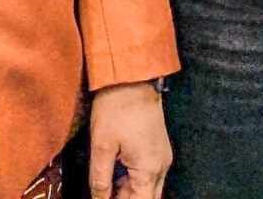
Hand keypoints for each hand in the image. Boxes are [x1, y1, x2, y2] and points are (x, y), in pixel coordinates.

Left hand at [86, 80, 170, 198]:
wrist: (132, 77)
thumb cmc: (116, 108)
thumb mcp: (102, 146)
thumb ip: (100, 179)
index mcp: (149, 169)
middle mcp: (161, 167)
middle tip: (105, 196)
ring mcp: (162, 157)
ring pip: (148, 189)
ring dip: (128, 193)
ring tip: (106, 190)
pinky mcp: (158, 148)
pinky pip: (148, 175)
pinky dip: (132, 181)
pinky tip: (114, 178)